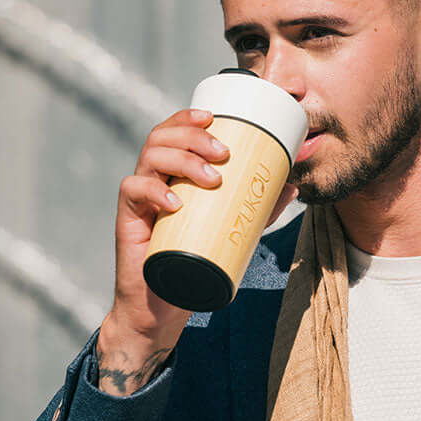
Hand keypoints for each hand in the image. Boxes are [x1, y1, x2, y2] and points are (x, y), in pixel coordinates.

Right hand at [98, 108, 297, 389]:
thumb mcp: (234, 229)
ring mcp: (139, 197)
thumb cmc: (197, 259)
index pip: (174, 131)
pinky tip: (175, 201)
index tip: (214, 118)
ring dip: (183, 160)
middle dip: (193, 137)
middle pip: (162, 138)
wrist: (165, 304)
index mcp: (173, 172)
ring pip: (149, 158)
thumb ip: (260, 207)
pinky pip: (133, 191)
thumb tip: (293, 185)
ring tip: (212, 178)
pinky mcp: (128, 219)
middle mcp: (153, 177)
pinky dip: (153, 191)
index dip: (188, 117)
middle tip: (224, 153)